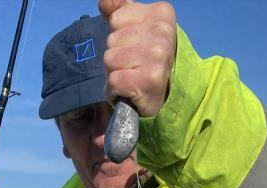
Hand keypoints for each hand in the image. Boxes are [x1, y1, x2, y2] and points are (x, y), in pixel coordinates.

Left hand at [99, 0, 176, 117]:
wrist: (161, 98)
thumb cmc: (146, 61)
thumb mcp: (136, 28)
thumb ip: (120, 10)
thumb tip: (104, 0)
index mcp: (161, 14)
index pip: (116, 19)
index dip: (120, 36)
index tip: (136, 47)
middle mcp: (162, 33)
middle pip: (112, 40)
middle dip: (117, 56)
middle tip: (134, 67)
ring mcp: (157, 57)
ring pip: (110, 59)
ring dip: (115, 73)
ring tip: (131, 78)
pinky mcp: (148, 81)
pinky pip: (113, 81)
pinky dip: (115, 90)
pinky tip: (128, 91)